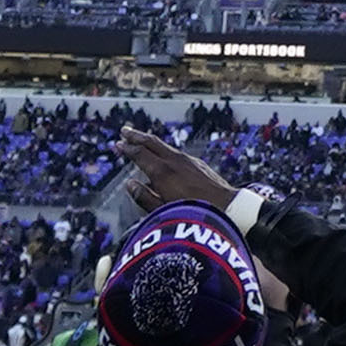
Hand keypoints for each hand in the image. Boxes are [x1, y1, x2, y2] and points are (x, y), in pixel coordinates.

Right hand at [116, 126, 238, 214]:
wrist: (227, 207)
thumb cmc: (194, 213)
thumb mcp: (163, 211)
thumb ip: (144, 197)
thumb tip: (130, 184)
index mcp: (162, 172)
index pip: (140, 154)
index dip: (127, 148)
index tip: (118, 144)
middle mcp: (174, 161)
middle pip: (152, 142)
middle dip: (136, 136)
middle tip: (124, 131)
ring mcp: (188, 160)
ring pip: (164, 145)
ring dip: (150, 141)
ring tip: (141, 140)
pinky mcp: (198, 164)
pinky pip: (175, 151)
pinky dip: (164, 149)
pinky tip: (163, 155)